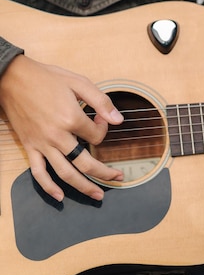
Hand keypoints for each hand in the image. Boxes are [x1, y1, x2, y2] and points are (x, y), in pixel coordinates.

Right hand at [0, 54, 123, 200]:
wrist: (13, 78)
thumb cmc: (46, 78)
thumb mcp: (78, 82)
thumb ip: (101, 101)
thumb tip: (118, 120)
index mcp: (71, 118)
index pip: (96, 135)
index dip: (103, 128)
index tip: (99, 118)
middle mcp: (57, 136)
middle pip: (85, 163)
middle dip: (104, 172)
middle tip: (117, 177)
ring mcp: (42, 144)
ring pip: (65, 173)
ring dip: (83, 187)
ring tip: (97, 195)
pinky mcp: (29, 147)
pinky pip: (38, 173)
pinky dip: (48, 187)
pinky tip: (59, 196)